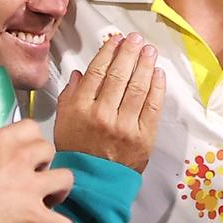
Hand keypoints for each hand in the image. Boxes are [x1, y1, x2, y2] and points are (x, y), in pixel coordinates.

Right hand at [0, 120, 74, 222]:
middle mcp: (20, 159)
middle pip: (49, 150)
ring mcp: (30, 187)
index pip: (30, 128)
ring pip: (66, 179)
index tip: (23, 153)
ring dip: (60, 190)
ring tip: (49, 201)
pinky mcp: (34, 215)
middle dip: (45, 164)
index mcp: (0, 142)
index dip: (29, 141)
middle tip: (33, 178)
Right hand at [52, 32, 165, 172]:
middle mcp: (103, 116)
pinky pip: (152, 107)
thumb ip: (70, 96)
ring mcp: (125, 127)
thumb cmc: (77, 151)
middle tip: (136, 38)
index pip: (97, 73)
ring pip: (137, 88)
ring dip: (145, 65)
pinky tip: (159, 73)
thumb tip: (80, 73)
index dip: (108, 53)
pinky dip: (157, 88)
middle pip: (119, 76)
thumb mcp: (63, 123)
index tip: (116, 40)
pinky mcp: (144, 137)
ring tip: (149, 50)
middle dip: (129, 52)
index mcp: (81, 110)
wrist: (94, 184)